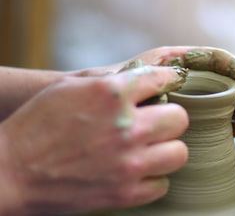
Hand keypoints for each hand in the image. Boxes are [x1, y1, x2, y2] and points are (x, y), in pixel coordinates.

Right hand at [0, 66, 188, 214]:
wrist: (11, 170)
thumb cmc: (37, 124)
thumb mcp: (71, 87)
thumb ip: (112, 82)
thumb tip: (145, 82)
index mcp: (112, 93)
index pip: (164, 79)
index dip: (170, 81)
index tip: (170, 86)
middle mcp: (126, 127)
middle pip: (180, 118)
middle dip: (170, 117)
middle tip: (157, 121)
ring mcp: (128, 163)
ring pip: (179, 152)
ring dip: (167, 148)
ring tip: (151, 147)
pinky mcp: (124, 193)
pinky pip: (162, 185)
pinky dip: (153, 178)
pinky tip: (139, 171)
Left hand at [76, 46, 234, 135]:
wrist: (89, 110)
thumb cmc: (106, 88)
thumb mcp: (128, 79)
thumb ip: (155, 75)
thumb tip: (181, 80)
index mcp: (174, 62)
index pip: (213, 58)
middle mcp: (183, 80)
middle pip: (221, 84)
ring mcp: (185, 100)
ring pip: (221, 104)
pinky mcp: (184, 118)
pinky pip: (211, 120)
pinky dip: (228, 125)